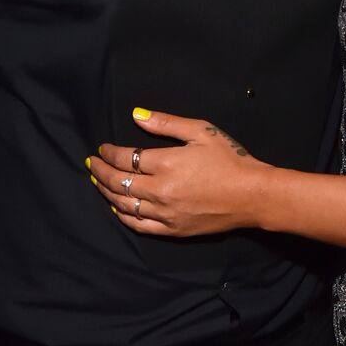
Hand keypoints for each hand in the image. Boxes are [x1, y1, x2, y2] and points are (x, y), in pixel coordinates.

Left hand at [88, 109, 269, 236]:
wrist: (253, 195)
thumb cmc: (231, 159)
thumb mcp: (201, 132)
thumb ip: (166, 123)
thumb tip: (136, 115)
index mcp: (166, 163)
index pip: (125, 158)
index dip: (109, 153)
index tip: (103, 148)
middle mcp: (160, 191)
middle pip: (118, 181)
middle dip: (100, 171)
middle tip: (92, 163)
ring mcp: (165, 213)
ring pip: (124, 204)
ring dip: (106, 192)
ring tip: (98, 182)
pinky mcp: (173, 230)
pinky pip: (139, 225)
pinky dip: (124, 215)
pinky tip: (117, 207)